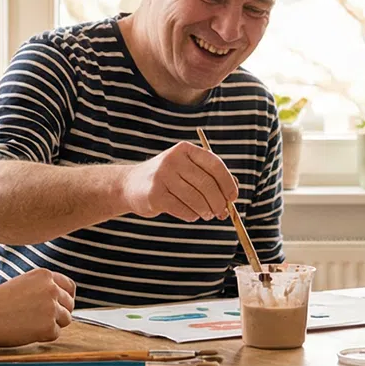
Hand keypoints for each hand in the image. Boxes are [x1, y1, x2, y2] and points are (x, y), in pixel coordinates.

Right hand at [0, 268, 75, 346]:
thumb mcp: (22, 284)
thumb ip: (41, 288)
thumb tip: (60, 300)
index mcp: (44, 275)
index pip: (69, 287)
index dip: (66, 298)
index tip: (61, 305)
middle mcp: (52, 289)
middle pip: (69, 304)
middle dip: (59, 313)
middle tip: (42, 319)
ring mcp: (52, 308)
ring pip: (66, 320)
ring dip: (52, 324)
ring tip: (30, 324)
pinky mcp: (49, 327)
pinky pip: (55, 334)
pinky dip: (44, 336)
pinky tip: (26, 331)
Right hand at [121, 142, 239, 221]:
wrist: (130, 186)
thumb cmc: (167, 179)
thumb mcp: (187, 170)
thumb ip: (210, 177)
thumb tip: (234, 193)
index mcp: (185, 150)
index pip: (214, 164)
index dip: (227, 183)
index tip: (233, 198)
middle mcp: (173, 159)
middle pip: (207, 184)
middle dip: (218, 202)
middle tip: (222, 213)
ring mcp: (162, 176)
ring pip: (196, 199)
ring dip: (205, 211)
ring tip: (207, 215)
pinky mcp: (154, 195)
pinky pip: (183, 209)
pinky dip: (192, 215)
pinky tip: (191, 215)